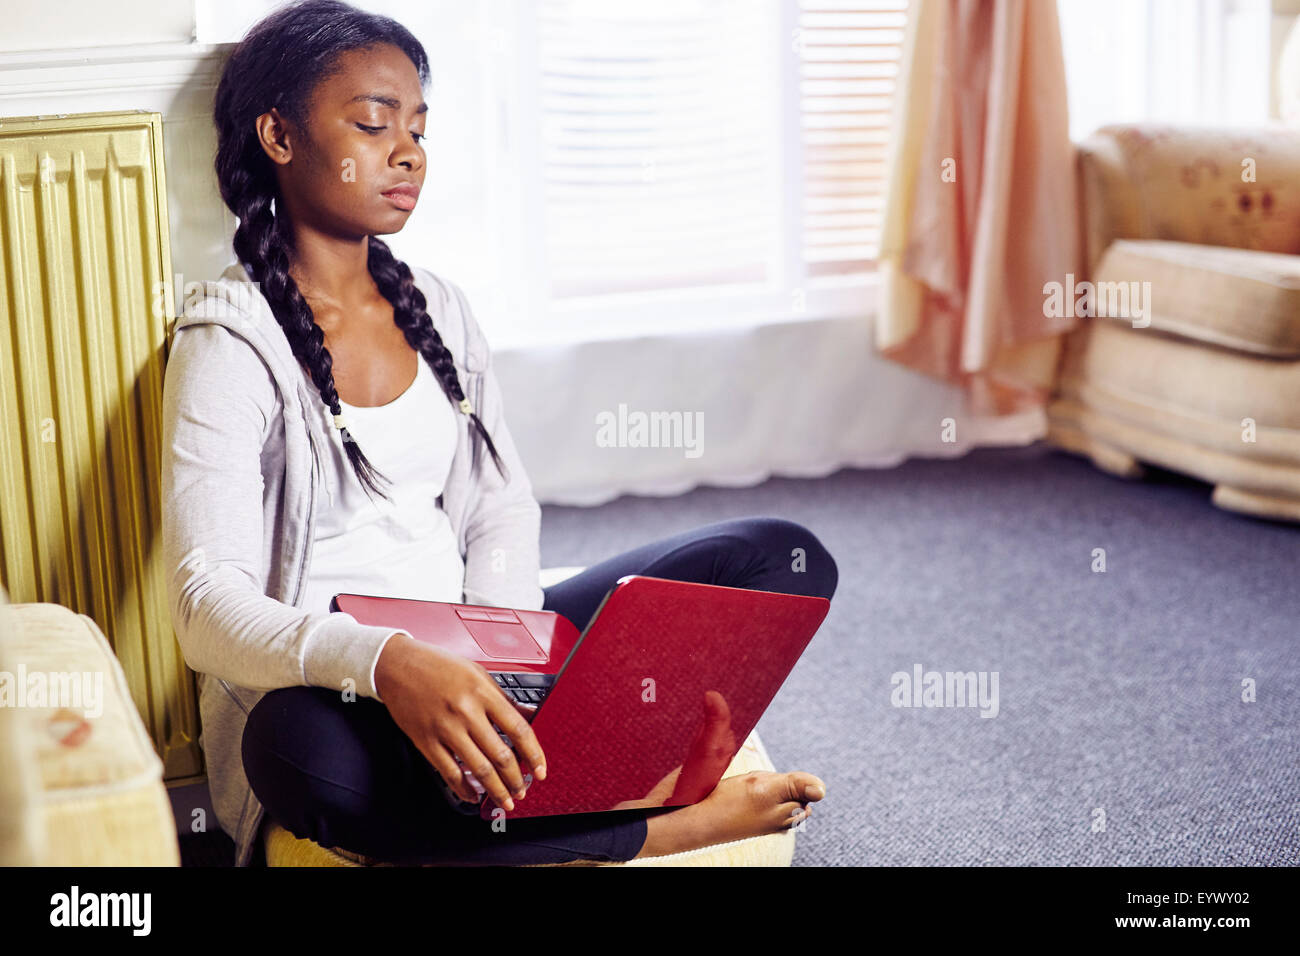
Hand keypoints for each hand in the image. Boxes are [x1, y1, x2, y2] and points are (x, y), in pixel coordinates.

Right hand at [374, 634, 546, 808]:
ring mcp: (445, 728)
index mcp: (483, 693)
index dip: (534, 754)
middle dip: (516, 779)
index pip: (518, 729)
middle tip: (523, 790)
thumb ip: (502, 698)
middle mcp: (466, 712)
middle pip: (501, 755)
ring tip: (505, 799)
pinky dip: (464, 789)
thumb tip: (527, 715)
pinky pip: (449, 772)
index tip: (540, 769)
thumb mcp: (477, 673)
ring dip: (496, 789)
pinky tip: (474, 795)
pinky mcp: (426, 741)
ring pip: (478, 768)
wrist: (397, 665)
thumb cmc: (438, 666)